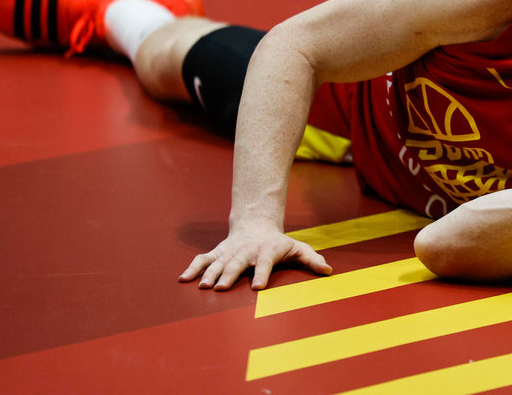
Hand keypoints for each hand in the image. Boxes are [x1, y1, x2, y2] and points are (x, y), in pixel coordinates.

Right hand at [178, 218, 331, 290]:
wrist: (256, 223)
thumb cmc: (279, 242)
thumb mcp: (297, 248)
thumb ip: (312, 259)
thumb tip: (328, 271)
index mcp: (266, 251)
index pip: (264, 263)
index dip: (261, 274)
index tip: (257, 288)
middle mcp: (246, 251)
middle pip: (237, 263)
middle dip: (229, 275)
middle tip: (221, 289)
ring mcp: (230, 251)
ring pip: (217, 262)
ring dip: (209, 273)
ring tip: (202, 286)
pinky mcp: (218, 252)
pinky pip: (203, 259)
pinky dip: (192, 268)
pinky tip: (182, 279)